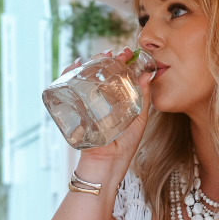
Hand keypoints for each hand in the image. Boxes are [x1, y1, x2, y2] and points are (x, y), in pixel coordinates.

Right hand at [72, 49, 152, 189]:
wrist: (105, 166)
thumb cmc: (123, 148)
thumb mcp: (138, 120)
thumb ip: (144, 99)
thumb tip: (149, 74)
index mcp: (115, 101)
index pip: (116, 76)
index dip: (121, 63)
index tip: (128, 53)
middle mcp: (99, 100)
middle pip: (99, 73)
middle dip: (105, 59)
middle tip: (114, 53)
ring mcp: (86, 104)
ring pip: (84, 78)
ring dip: (89, 63)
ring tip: (98, 56)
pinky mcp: (74, 110)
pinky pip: (69, 89)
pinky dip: (69, 74)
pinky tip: (76, 65)